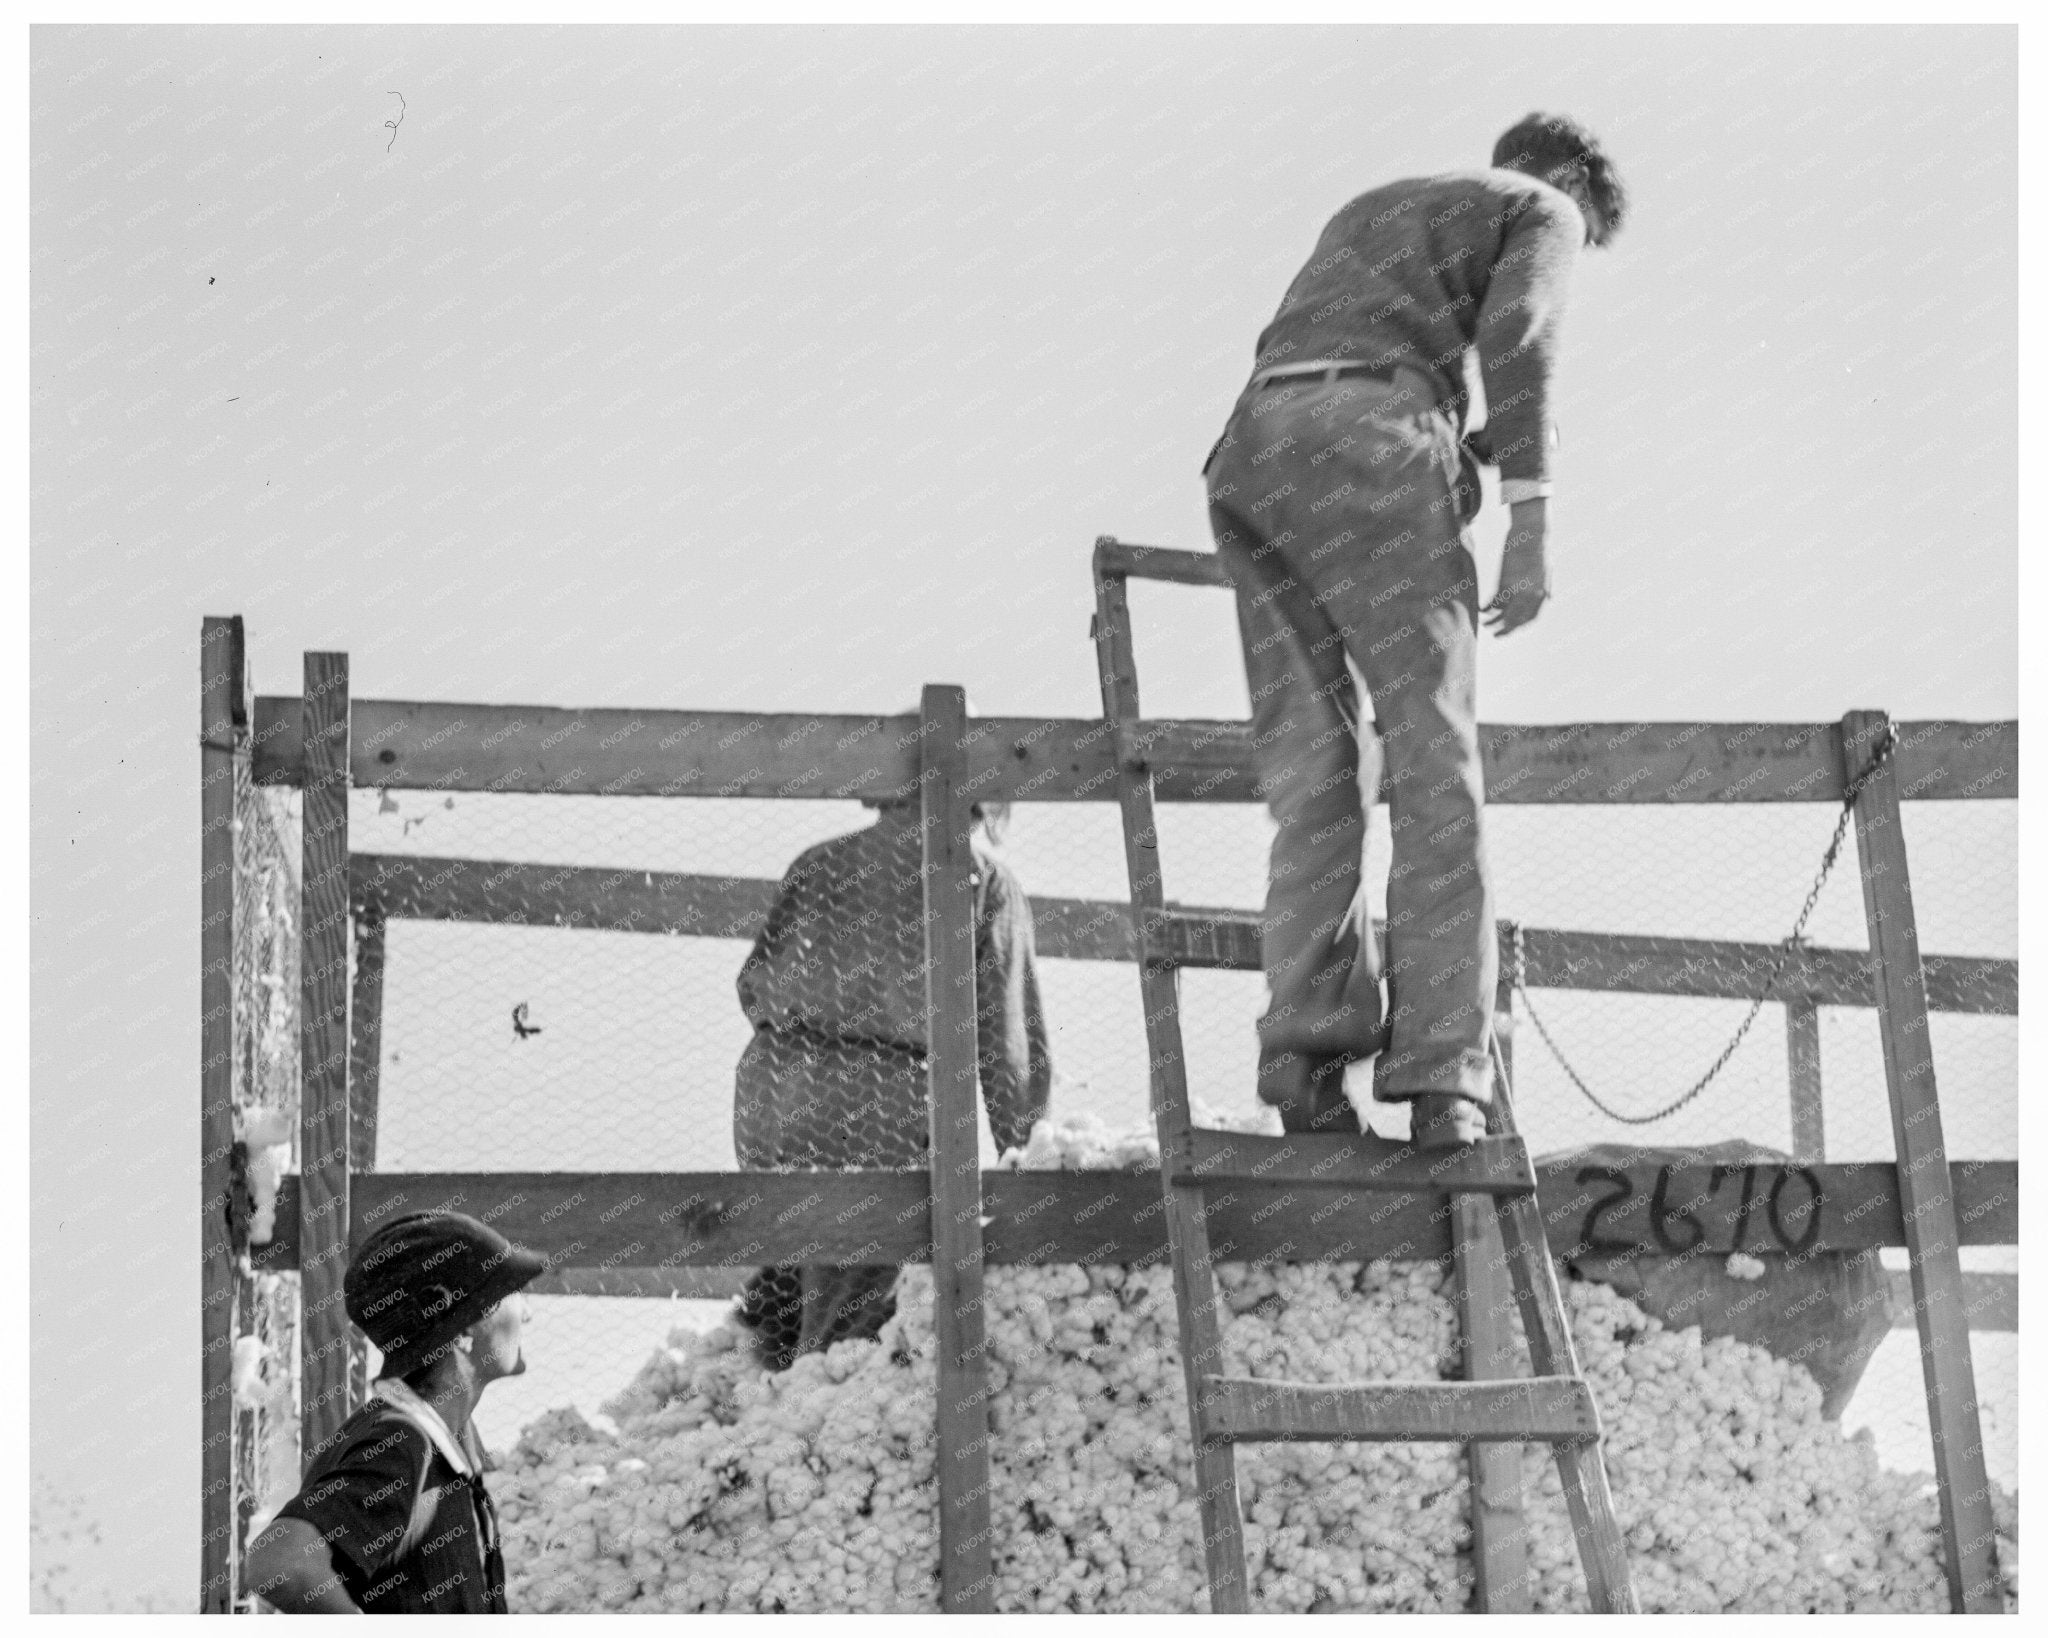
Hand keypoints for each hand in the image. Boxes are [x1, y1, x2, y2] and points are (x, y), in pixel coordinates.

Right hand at [1483, 499, 1550, 635]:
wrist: (1532, 532)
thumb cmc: (1540, 548)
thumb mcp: (1547, 571)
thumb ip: (1546, 587)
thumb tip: (1547, 598)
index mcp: (1542, 593)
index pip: (1531, 618)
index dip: (1520, 626)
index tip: (1512, 629)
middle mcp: (1531, 595)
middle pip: (1516, 621)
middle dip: (1506, 631)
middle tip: (1496, 635)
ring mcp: (1517, 590)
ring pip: (1503, 615)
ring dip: (1493, 622)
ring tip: (1485, 625)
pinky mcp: (1504, 582)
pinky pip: (1494, 602)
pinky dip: (1487, 608)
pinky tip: (1482, 610)